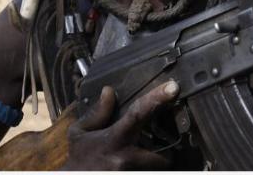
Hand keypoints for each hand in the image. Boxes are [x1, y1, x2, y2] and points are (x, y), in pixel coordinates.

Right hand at [61, 81, 179, 169]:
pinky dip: (147, 169)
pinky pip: (149, 173)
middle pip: (164, 157)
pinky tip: (137, 166)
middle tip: (161, 149)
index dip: (157, 99)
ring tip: (144, 160)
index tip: (173, 87)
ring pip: (158, 170)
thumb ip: (97, 113)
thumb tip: (109, 91)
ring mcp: (130, 174)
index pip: (138, 114)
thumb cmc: (78, 158)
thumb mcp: (80, 133)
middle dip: (166, 155)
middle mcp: (125, 159)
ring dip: (155, 166)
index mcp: (114, 139)